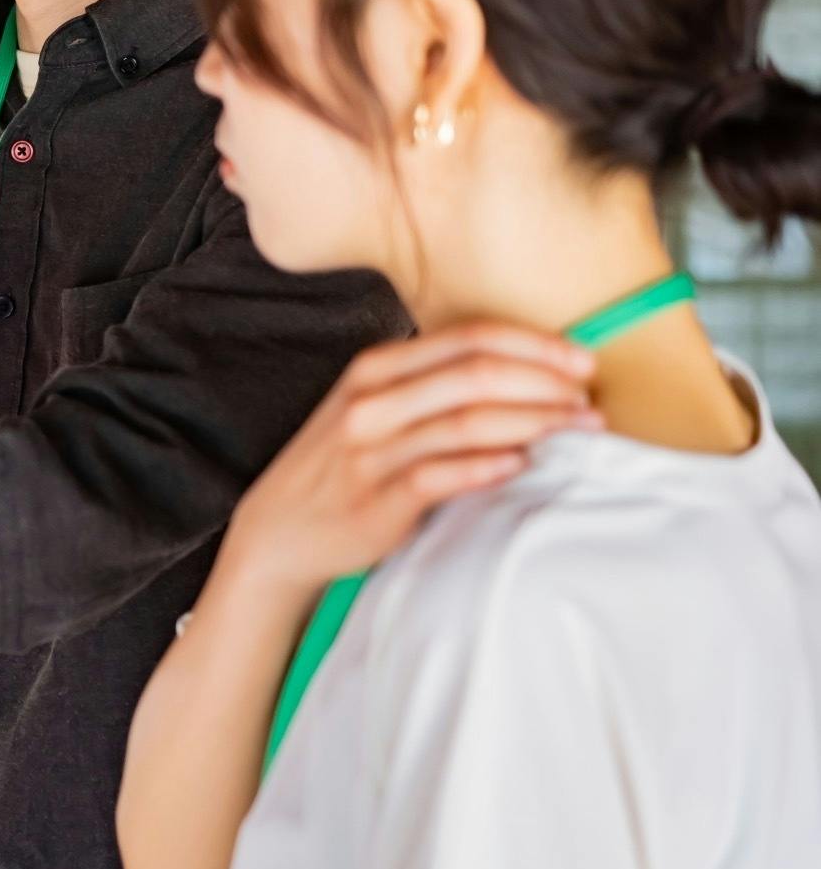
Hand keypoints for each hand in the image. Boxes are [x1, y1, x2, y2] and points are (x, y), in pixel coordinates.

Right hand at [221, 323, 599, 596]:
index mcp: (375, 368)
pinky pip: (440, 476)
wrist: (278, 531)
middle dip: (546, 384)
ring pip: (466, 423)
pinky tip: (522, 466)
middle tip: (589, 401)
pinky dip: (487, 467)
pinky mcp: (374, 500)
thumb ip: (432, 387)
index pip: (468, 337)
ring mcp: (369, 450)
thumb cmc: (342, 466)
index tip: (582, 362)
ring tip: (578, 431)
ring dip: (534, 424)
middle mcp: (370, 401)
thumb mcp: (373, 408)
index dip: (534, 345)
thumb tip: (527, 376)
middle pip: (475, 375)